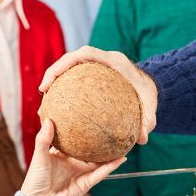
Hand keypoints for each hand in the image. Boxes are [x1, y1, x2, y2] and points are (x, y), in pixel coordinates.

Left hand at [22, 119, 125, 195]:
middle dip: (98, 143)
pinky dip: (111, 166)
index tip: (87, 119)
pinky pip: (101, 173)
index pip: (73, 141)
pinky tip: (121, 158)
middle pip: (89, 151)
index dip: (80, 132)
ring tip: (120, 143)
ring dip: (109, 154)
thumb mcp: (39, 156)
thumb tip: (49, 120)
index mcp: (60, 156)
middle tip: (108, 129)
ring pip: (98, 162)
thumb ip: (44, 139)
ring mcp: (80, 174)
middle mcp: (72, 164)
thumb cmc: (35, 182)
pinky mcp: (86, 184)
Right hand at [39, 46, 158, 143]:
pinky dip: (66, 90)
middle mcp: (103, 59)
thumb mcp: (151, 106)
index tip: (52, 79)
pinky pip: (76, 79)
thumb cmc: (150, 94)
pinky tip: (59, 108)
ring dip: (56, 79)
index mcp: (114, 61)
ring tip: (46, 99)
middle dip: (54, 71)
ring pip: (71, 67)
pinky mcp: (94, 73)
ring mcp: (97, 66)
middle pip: (72, 58)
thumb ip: (147, 121)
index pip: (85, 54)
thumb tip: (142, 141)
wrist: (153, 85)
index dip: (65, 63)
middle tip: (43, 90)